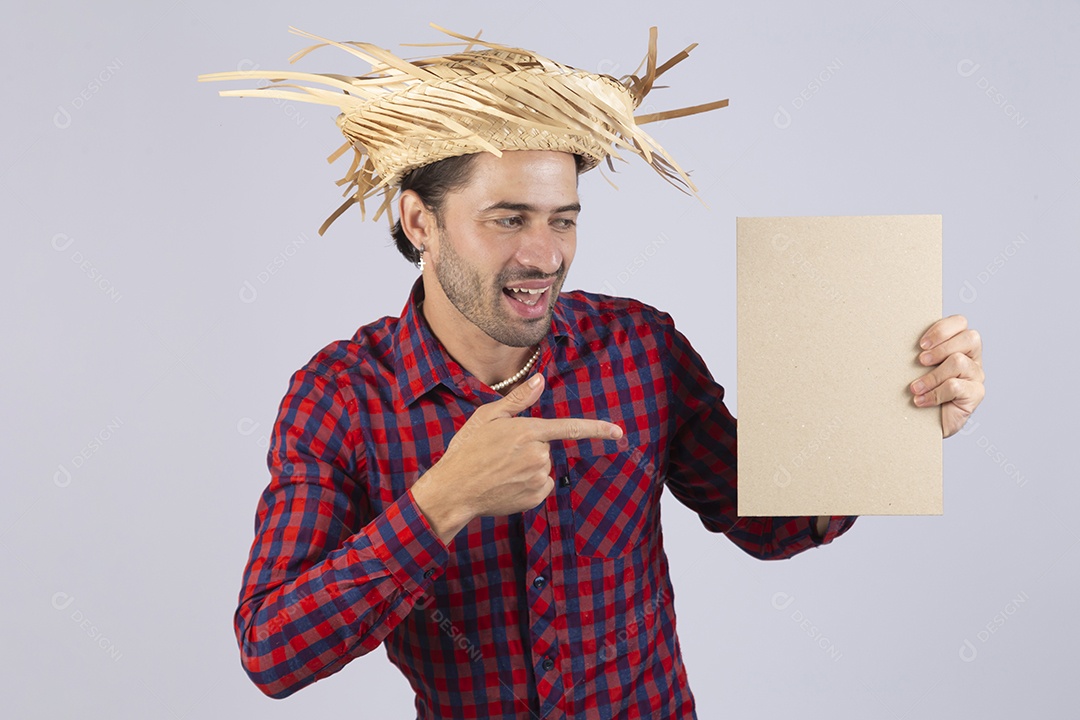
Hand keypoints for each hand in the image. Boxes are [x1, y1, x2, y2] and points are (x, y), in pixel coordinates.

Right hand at [411, 374, 623, 542]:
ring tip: (500, 470)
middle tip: (500, 453)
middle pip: (546, 447)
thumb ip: (518, 399)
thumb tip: (540, 381)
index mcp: (527, 431)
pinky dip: (528, 485)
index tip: (618, 431)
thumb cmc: (467, 450)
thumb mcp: (487, 417)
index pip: (570, 428)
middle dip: (529, 447)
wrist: (454, 490)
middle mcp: (537, 455)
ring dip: (527, 467)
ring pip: (542, 466)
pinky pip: (540, 485)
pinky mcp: (534, 498)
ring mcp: (536, 478)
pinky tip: (506, 484)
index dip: (597, 429)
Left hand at [908, 314, 983, 438]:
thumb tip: (894, 337)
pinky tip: (921, 401)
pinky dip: (934, 394)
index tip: (920, 344)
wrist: (923, 424)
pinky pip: (956, 387)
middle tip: (920, 361)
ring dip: (932, 375)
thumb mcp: (916, 367)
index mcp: (959, 345)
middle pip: (970, 338)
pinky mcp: (976, 394)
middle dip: (941, 348)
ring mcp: (976, 376)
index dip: (942, 329)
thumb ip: (918, 351)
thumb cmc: (919, 390)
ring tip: (915, 388)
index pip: (960, 322)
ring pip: (959, 362)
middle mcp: (972, 358)